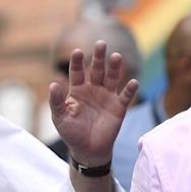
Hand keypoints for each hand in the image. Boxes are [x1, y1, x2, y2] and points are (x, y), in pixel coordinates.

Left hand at [49, 40, 138, 166]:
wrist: (88, 150)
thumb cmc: (72, 132)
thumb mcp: (60, 117)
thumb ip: (57, 101)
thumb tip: (53, 84)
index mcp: (78, 90)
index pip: (78, 72)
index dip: (78, 62)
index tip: (77, 51)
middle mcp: (95, 89)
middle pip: (97, 70)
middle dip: (99, 57)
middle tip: (101, 44)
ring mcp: (108, 96)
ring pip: (112, 78)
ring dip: (115, 67)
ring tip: (116, 56)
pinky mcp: (120, 106)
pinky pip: (126, 95)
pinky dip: (130, 89)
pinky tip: (133, 82)